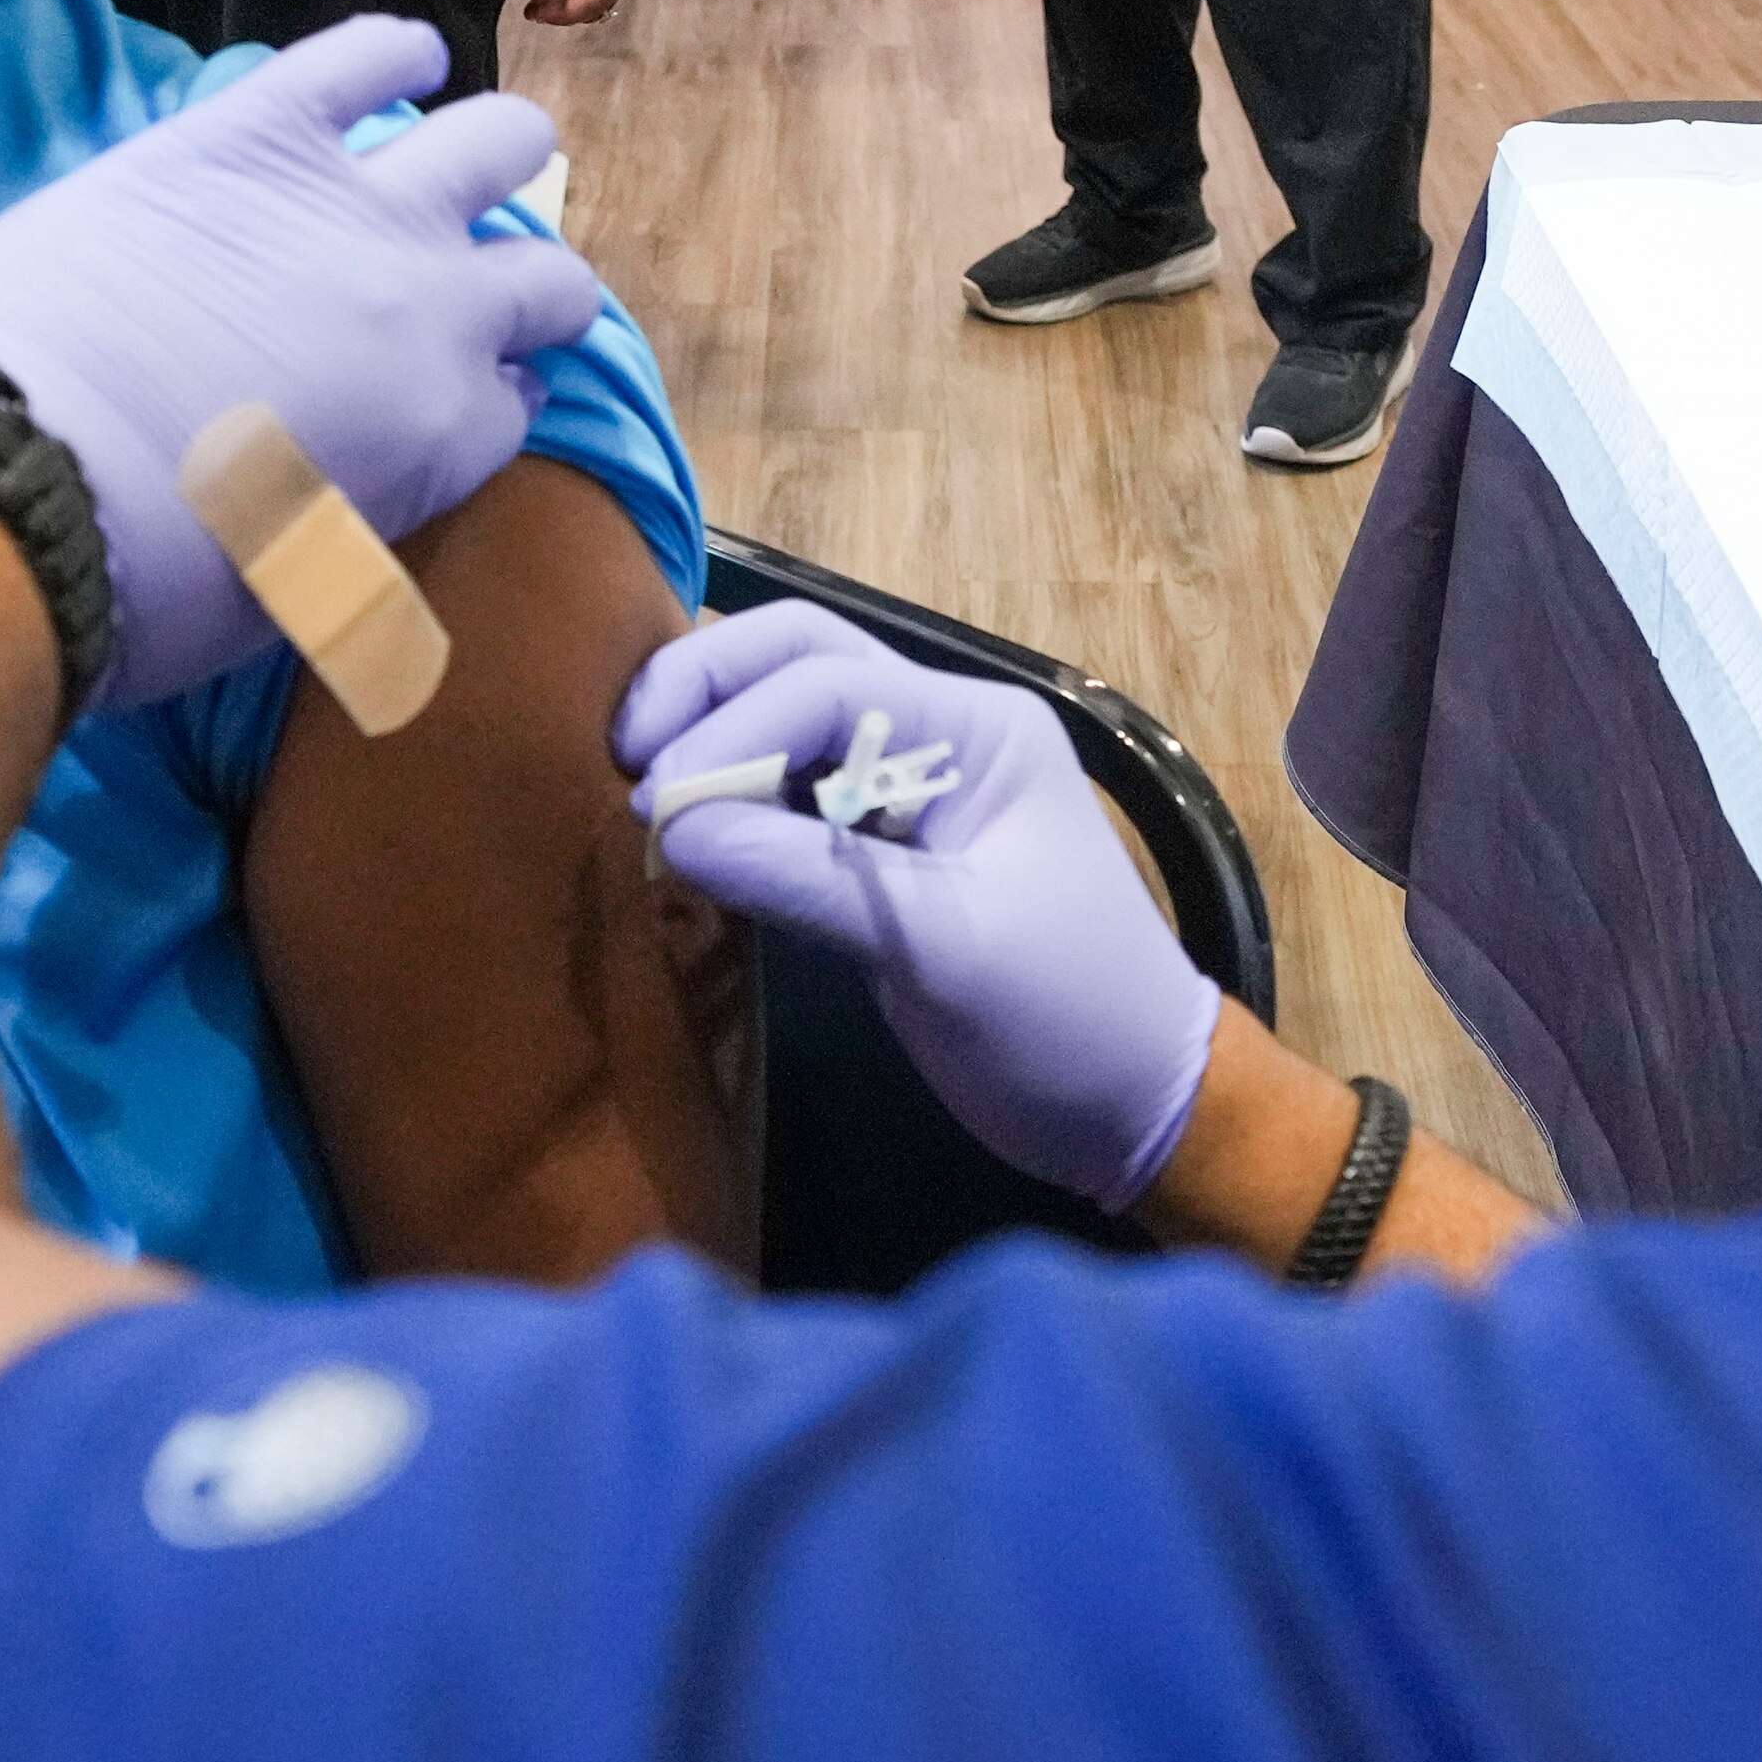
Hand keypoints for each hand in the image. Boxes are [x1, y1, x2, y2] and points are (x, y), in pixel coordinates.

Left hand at [0, 16, 602, 709]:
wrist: (17, 481)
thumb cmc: (148, 584)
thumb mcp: (295, 594)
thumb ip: (363, 525)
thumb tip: (375, 495)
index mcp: (445, 434)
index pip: (515, 400)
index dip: (491, 392)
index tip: (463, 392)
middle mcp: (437, 312)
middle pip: (545, 280)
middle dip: (528, 289)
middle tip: (484, 294)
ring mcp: (357, 207)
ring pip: (497, 144)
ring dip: (498, 158)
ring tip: (475, 161)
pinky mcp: (258, 131)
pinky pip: (360, 55)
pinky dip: (392, 51)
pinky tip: (401, 57)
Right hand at [620, 605, 1222, 1206]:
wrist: (1135, 1102)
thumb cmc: (1065, 1019)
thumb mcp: (942, 950)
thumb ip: (811, 879)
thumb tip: (676, 828)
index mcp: (975, 729)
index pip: (823, 684)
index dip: (729, 730)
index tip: (656, 803)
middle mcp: (940, 731)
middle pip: (799, 660)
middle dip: (706, 692)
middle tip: (626, 758)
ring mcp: (912, 785)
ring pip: (788, 714)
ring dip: (713, 736)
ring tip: (642, 794)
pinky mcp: (884, 846)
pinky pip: (793, 790)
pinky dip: (734, 797)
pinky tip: (687, 835)